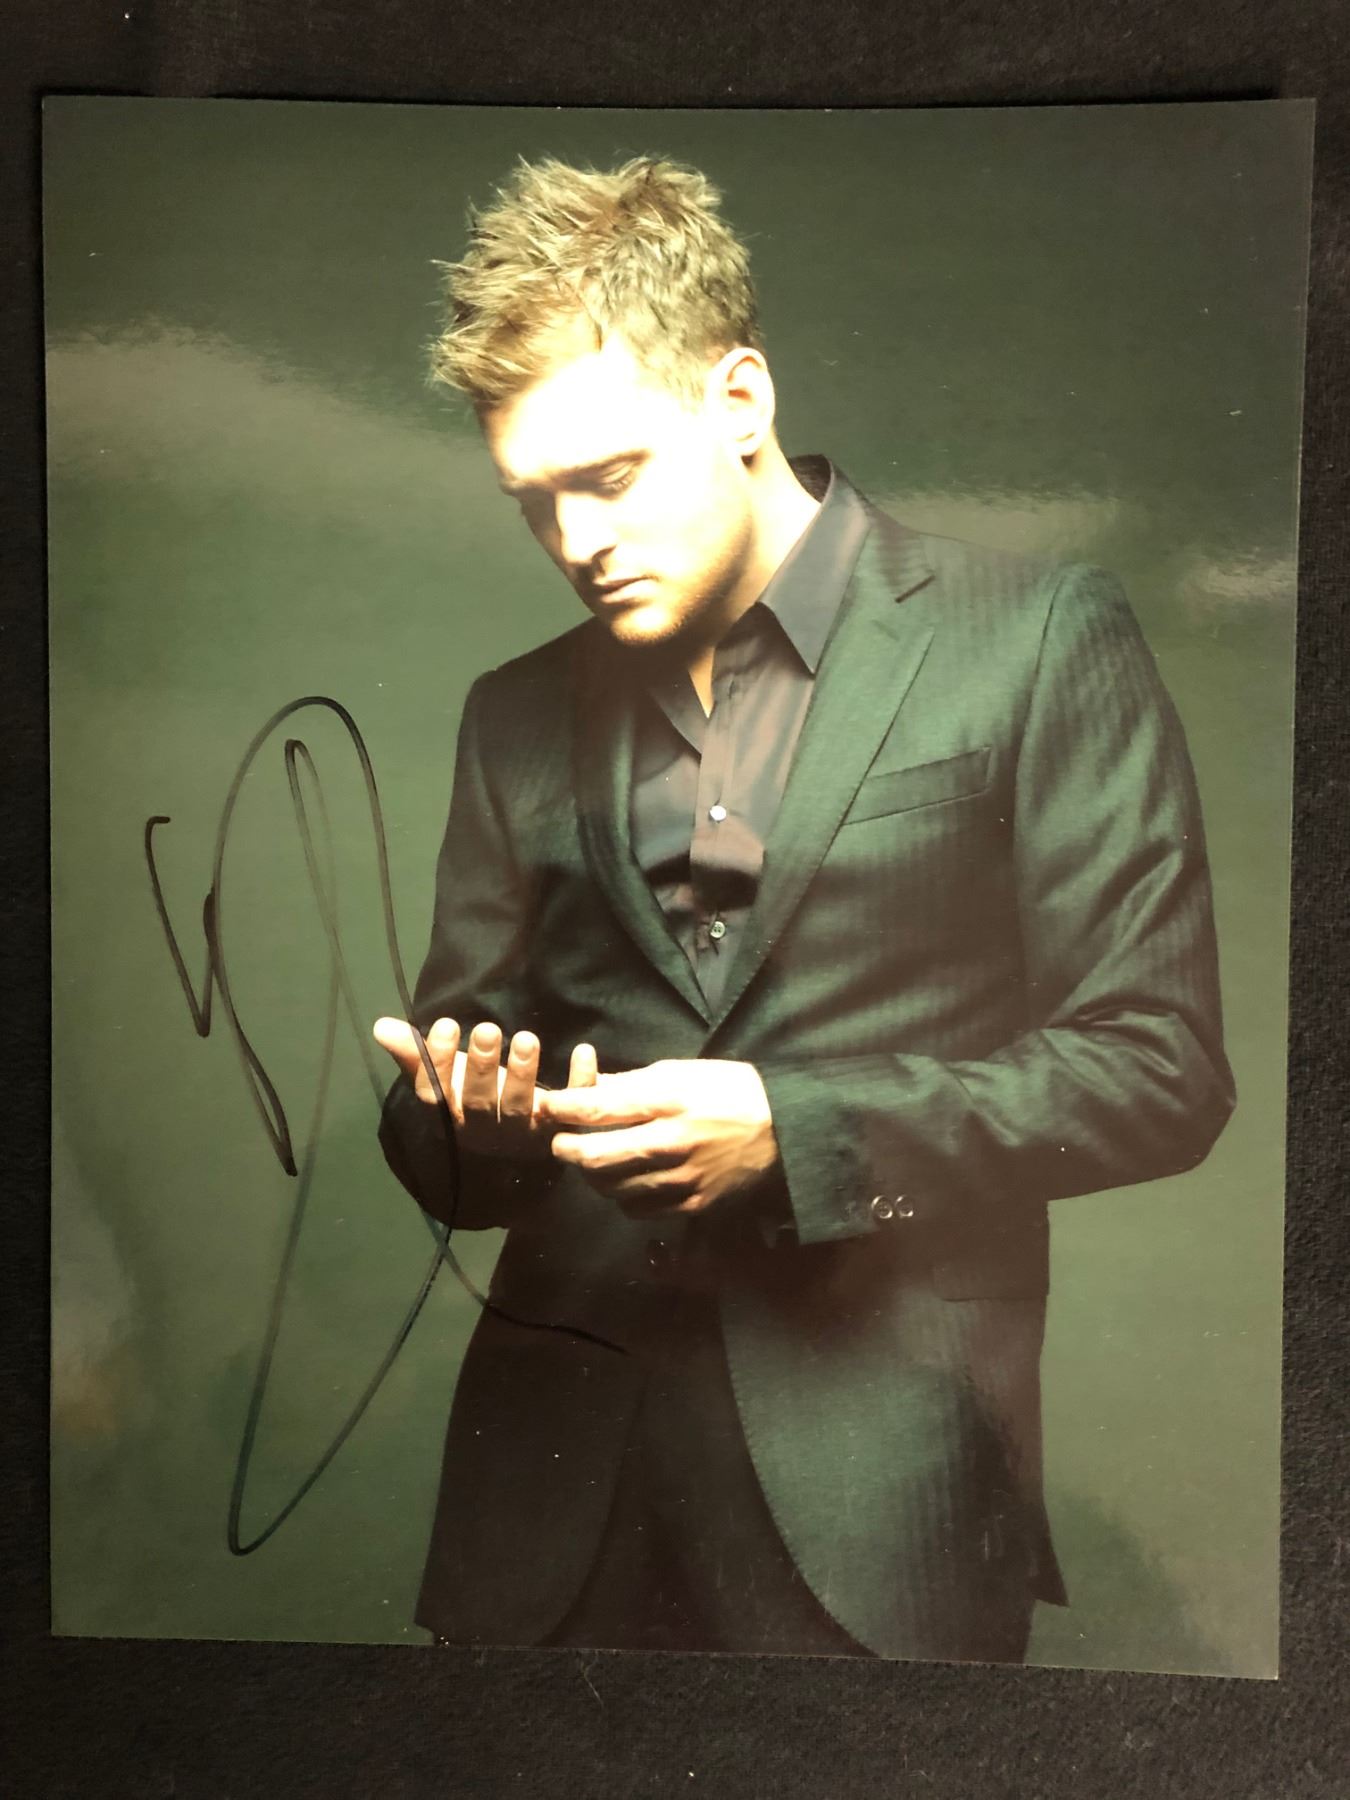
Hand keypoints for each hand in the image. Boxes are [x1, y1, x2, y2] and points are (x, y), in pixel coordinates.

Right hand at [373, 1016, 596, 1158]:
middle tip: (490, 1030)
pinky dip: (581, 1082)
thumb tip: (380, 1025)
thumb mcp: (447, 1075)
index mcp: (452, 1116)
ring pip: (522, 1108)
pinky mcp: (560, 1128)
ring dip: (525, 1074)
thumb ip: (416, 1053)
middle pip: (480, 1102)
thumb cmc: (477, 1096)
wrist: (522, 1138)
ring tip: (528, 1038)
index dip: (438, 1062)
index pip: (436, 1094)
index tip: (445, 1024)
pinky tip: (583, 1052)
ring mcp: (524, 1134)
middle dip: (484, 1067)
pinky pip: (573, 1108)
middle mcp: (485, 1130)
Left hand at [538, 1059, 779, 1215]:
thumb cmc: (732, 1091)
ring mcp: (682, 1179)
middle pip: (595, 1156)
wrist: (786, 1131)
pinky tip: (626, 1181)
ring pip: (611, 1188)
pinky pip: (638, 1209)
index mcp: (669, 1101)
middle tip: (560, 1142)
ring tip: (592, 1161)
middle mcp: (672, 1143)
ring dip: (592, 1176)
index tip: (549, 1106)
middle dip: (565, 1148)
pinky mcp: (693, 1205)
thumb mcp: (683, 1072)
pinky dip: (622, 1196)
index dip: (563, 1109)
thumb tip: (588, 1088)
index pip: (599, 1108)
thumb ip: (631, 1083)